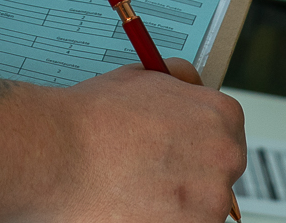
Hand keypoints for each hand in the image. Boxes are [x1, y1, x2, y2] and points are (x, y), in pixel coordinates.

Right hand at [44, 60, 245, 221]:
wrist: (60, 154)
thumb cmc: (94, 118)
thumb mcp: (144, 77)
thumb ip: (178, 81)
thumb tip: (190, 84)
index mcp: (222, 117)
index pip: (225, 133)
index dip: (195, 140)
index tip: (175, 149)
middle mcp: (225, 159)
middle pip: (218, 172)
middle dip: (189, 173)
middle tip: (152, 172)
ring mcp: (210, 202)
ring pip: (200, 206)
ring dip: (176, 203)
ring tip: (135, 190)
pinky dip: (162, 221)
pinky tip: (133, 207)